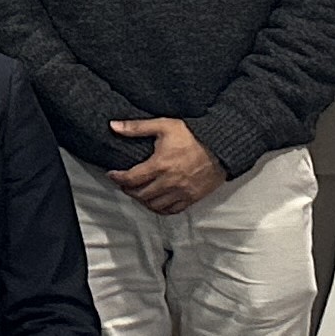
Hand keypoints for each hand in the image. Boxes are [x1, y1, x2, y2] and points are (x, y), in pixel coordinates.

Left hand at [104, 118, 226, 214]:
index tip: (112, 174)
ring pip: (154, 205)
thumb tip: (113, 126)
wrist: (222, 146)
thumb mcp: (164, 125)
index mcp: (160, 165)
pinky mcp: (193, 197)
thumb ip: (137, 127)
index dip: (118, 178)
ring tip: (138, 192)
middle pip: (141, 194)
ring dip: (142, 200)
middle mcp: (169, 182)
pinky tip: (155, 202)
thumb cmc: (193, 135)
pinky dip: (160, 208)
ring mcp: (182, 192)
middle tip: (124, 184)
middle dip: (128, 190)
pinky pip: (172, 210)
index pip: (131, 179)